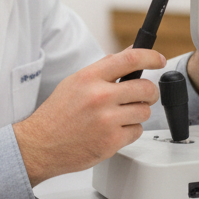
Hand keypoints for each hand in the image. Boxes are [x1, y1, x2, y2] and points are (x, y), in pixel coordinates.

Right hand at [13, 47, 165, 185]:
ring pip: (144, 111)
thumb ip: (104, 67)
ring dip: (138, 113)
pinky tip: (114, 131)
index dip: (151, 56)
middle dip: (149, 92)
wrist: (40, 145)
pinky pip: (137, 131)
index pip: (130, 59)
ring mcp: (107, 120)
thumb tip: (130, 53)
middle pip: (145, 87)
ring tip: (120, 116)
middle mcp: (100, 96)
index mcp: (90, 78)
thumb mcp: (76, 82)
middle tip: (144, 95)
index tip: (159, 59)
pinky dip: (130, 131)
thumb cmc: (57, 114)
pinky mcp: (111, 142)